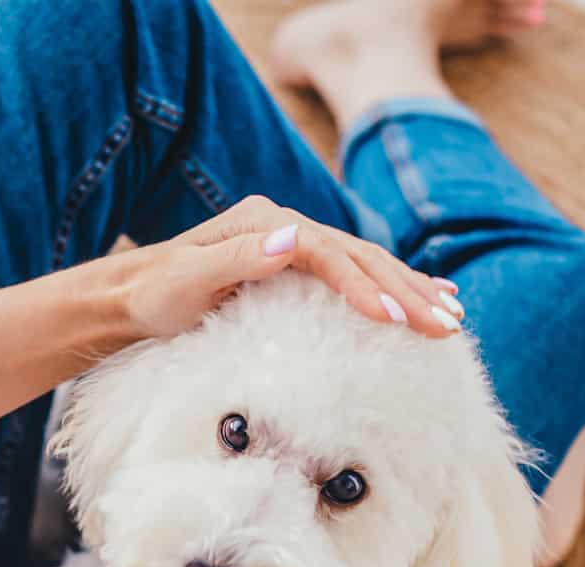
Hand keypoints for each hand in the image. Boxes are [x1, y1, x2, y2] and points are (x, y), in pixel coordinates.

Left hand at [116, 195, 463, 340]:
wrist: (130, 296)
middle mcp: (283, 225)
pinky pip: (352, 274)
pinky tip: (425, 297)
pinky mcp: (293, 264)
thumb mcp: (186, 282)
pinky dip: (391, 286)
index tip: (396, 318)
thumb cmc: (154, 295)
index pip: (328, 253)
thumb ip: (236, 260)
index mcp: (264, 223)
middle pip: (358, 255)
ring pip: (364, 263)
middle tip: (447, 325)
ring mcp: (290, 242)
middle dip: (406, 291)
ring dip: (410, 289)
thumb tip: (290, 238)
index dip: (366, 285)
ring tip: (454, 315)